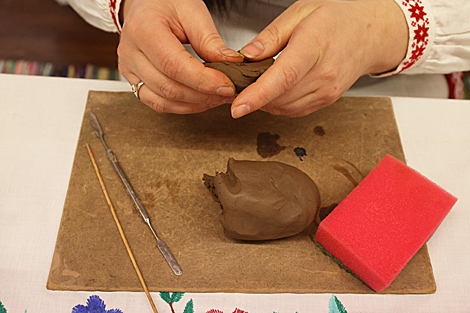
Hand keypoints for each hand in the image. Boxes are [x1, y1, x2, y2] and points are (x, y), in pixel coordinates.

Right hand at [118, 0, 243, 113]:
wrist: (145, 6)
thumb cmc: (166, 4)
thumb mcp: (192, 12)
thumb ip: (210, 41)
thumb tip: (231, 64)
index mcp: (143, 29)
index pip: (174, 65)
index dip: (203, 80)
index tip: (227, 85)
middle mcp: (131, 52)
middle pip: (168, 87)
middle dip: (203, 95)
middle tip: (228, 92)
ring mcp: (129, 70)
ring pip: (163, 101)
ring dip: (195, 104)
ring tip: (218, 97)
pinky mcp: (134, 82)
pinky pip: (158, 104)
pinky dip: (182, 107)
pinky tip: (200, 100)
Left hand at [232, 0, 407, 117]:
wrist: (371, 34)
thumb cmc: (337, 18)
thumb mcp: (300, 13)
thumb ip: (271, 36)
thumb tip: (246, 56)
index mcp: (314, 47)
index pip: (283, 77)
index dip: (258, 95)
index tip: (238, 106)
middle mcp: (324, 75)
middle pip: (280, 97)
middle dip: (253, 97)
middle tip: (236, 86)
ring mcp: (327, 91)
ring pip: (285, 108)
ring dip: (265, 102)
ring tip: (254, 86)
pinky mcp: (326, 100)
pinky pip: (295, 110)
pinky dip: (278, 104)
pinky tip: (273, 91)